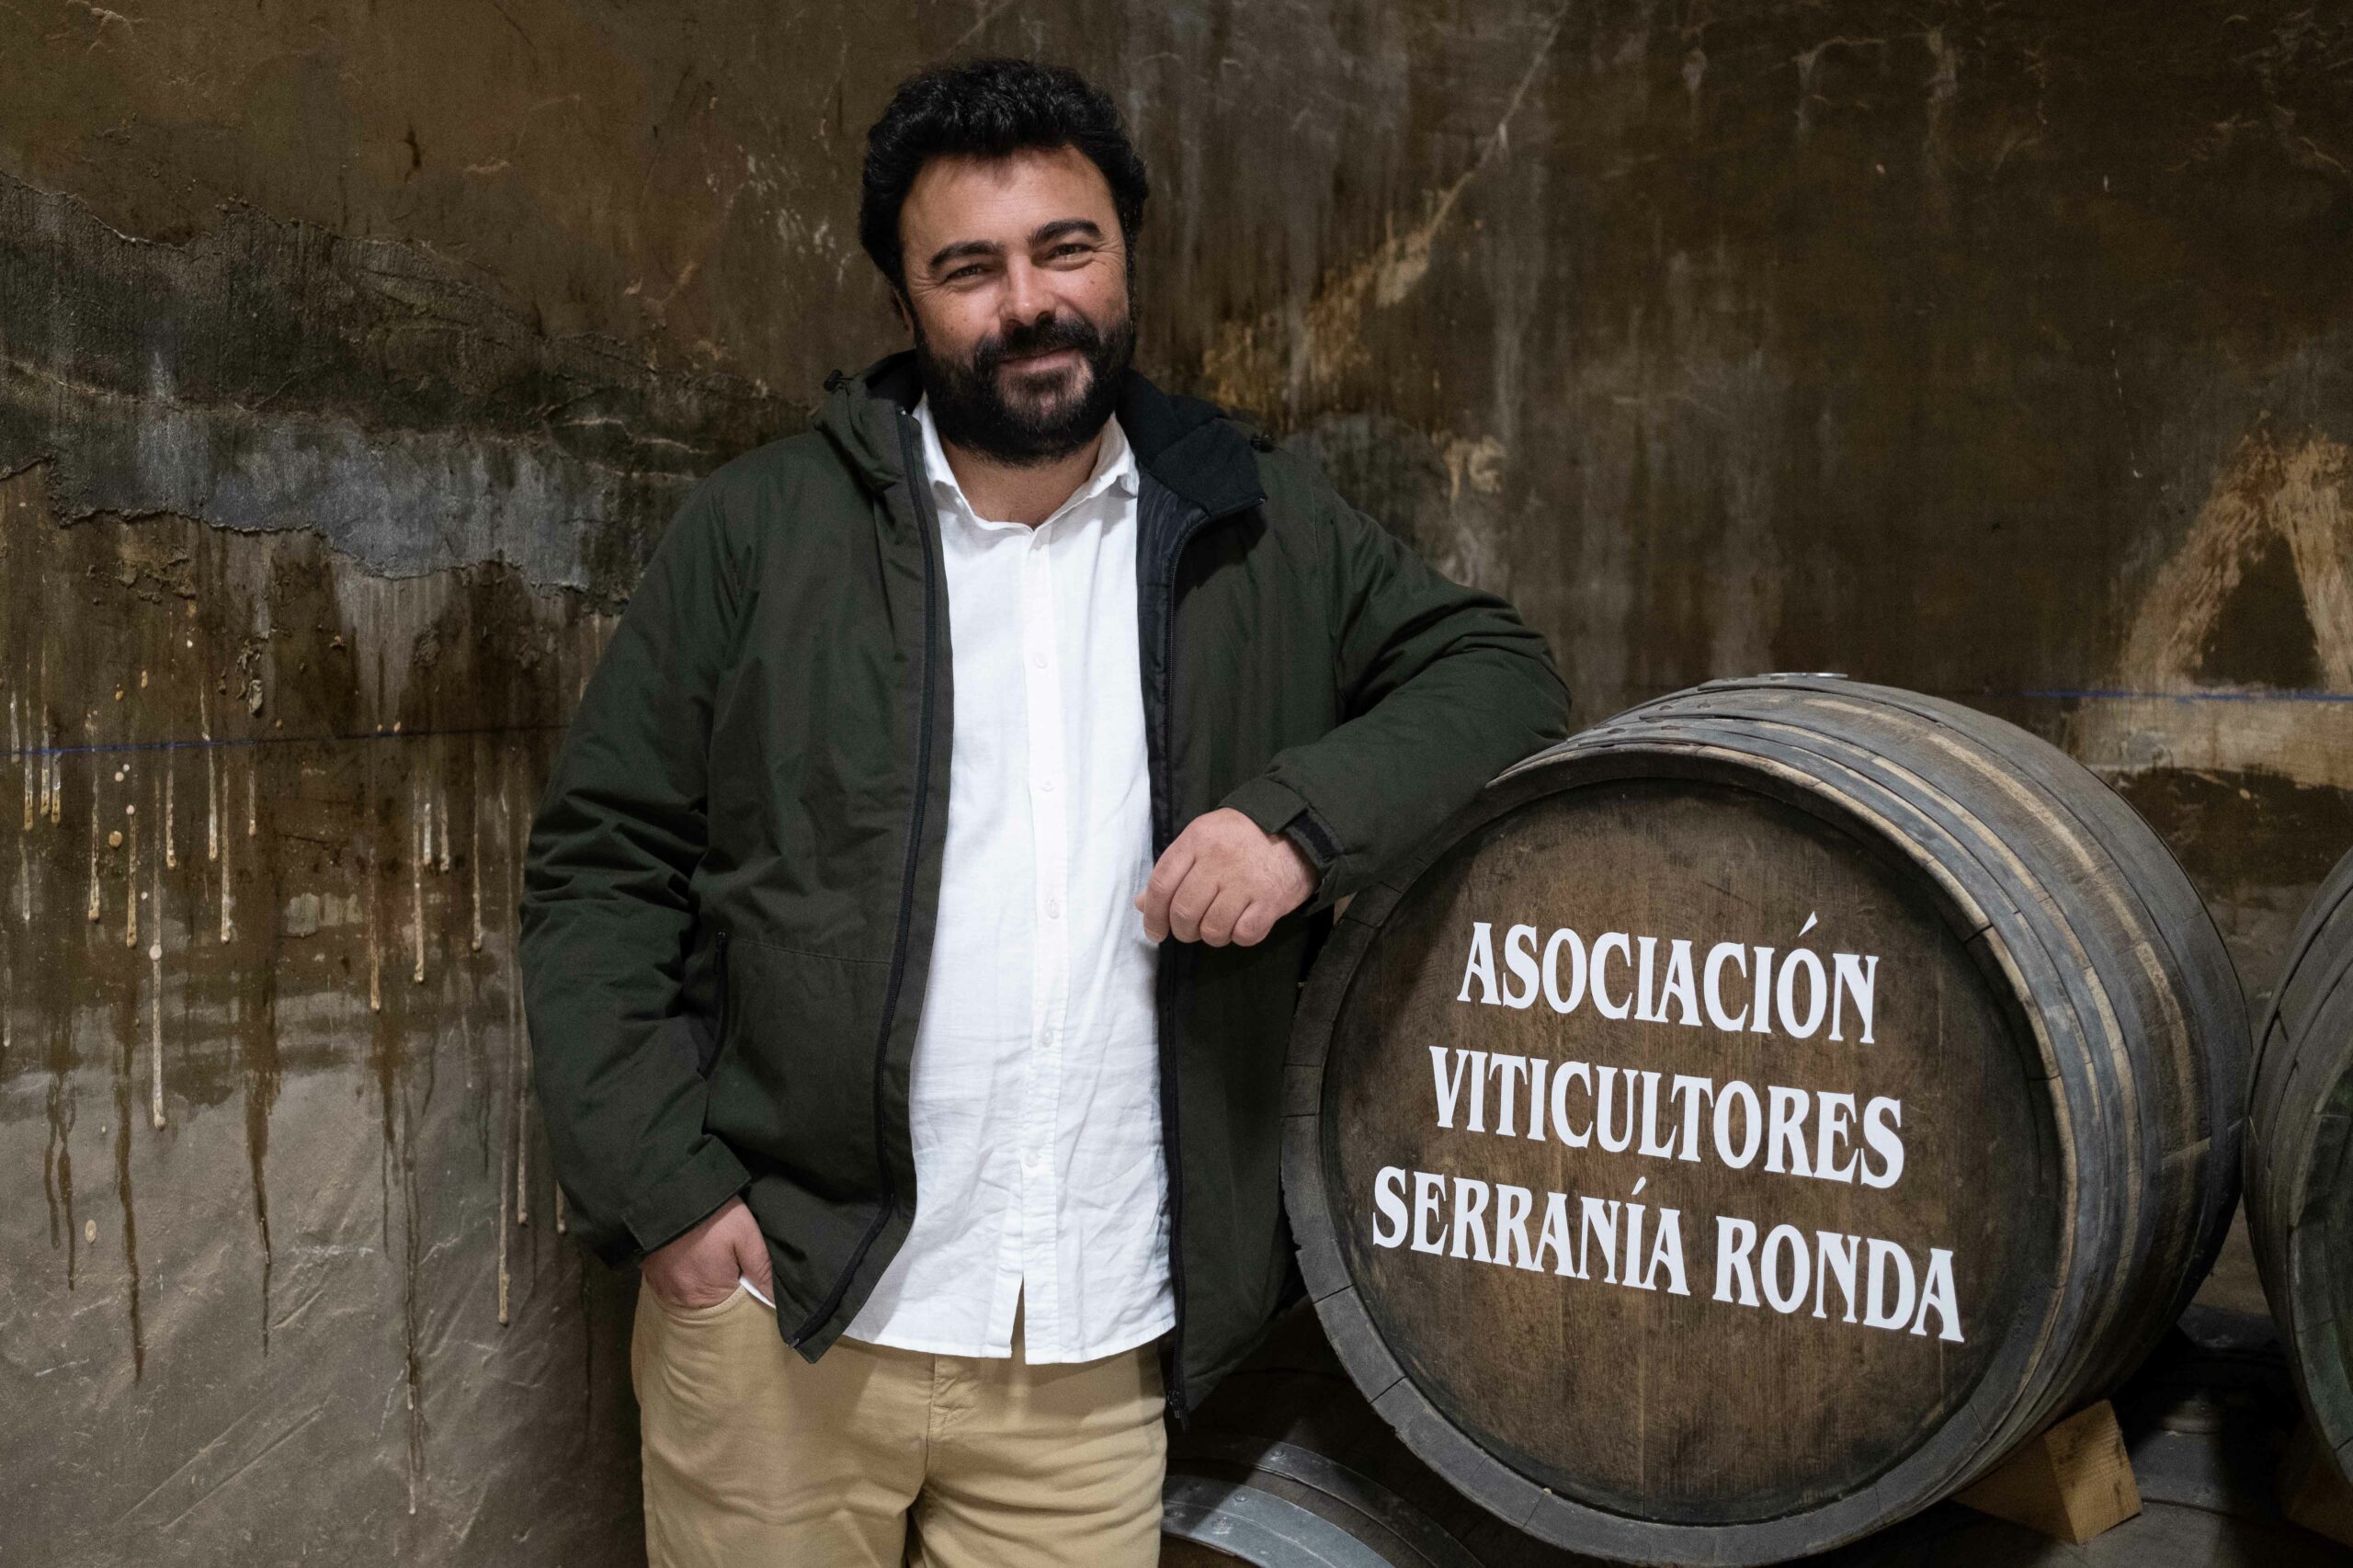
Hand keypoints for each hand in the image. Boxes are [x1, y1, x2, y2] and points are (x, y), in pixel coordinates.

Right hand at [641, 1195, 770, 1309]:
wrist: (668, 1190)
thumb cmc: (712, 1213)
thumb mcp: (745, 1234)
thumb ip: (761, 1269)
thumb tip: (774, 1299)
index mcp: (709, 1294)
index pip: (734, 1306)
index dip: (742, 1288)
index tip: (743, 1269)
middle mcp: (683, 1299)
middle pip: (710, 1302)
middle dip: (721, 1284)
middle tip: (724, 1256)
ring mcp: (663, 1289)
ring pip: (690, 1293)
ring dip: (700, 1280)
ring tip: (706, 1253)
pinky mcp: (650, 1276)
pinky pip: (672, 1284)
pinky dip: (682, 1274)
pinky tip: (689, 1254)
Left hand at [1135, 807, 1317, 946]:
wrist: (1299, 828)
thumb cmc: (1243, 835)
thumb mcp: (1203, 838)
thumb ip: (1172, 868)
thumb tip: (1141, 903)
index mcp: (1197, 840)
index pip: (1161, 885)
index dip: (1152, 915)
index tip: (1155, 931)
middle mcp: (1218, 860)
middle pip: (1183, 912)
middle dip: (1181, 930)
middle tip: (1190, 930)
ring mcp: (1246, 882)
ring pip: (1211, 929)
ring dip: (1210, 935)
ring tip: (1218, 924)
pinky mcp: (1271, 901)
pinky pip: (1244, 935)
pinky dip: (1239, 936)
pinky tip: (1243, 923)